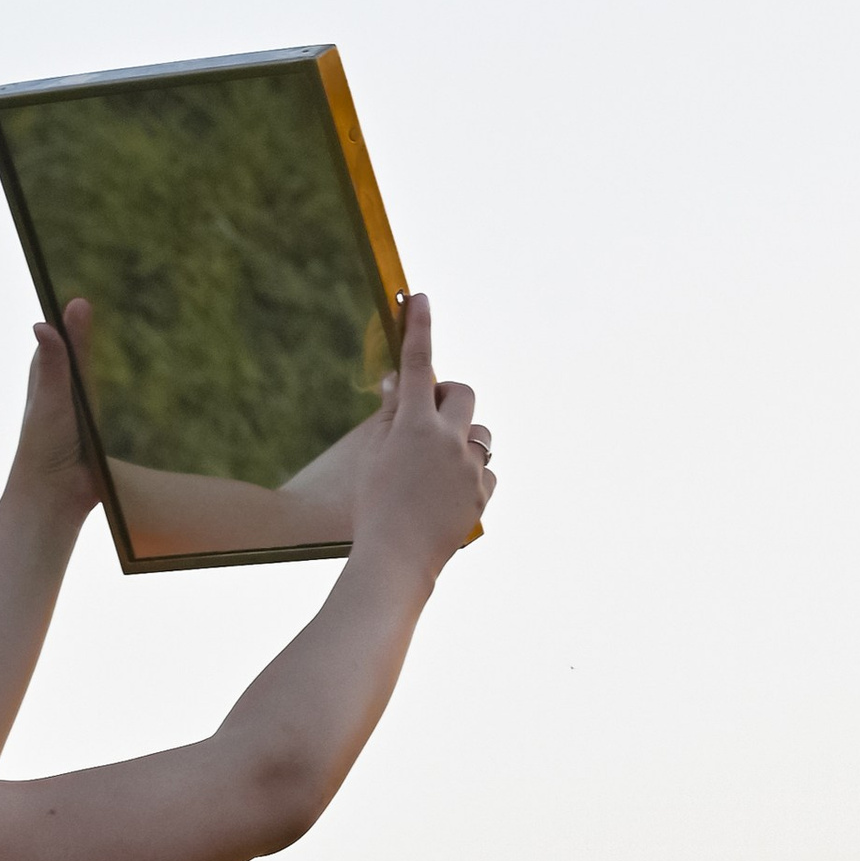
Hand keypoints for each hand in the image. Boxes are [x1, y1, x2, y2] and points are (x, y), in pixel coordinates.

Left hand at [5, 295, 102, 529]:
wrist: (58, 496)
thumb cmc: (46, 447)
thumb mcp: (53, 399)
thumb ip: (56, 363)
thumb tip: (43, 322)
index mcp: (47, 376)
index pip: (57, 333)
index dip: (67, 313)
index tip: (80, 286)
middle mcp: (62, 389)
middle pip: (78, 350)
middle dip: (86, 329)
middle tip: (103, 296)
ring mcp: (80, 410)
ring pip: (94, 376)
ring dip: (106, 358)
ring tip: (122, 332)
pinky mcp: (97, 431)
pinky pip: (110, 405)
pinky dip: (121, 394)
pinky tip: (138, 383)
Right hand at [350, 291, 493, 580]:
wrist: (396, 562)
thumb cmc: (374, 509)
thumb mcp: (374, 457)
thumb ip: (390, 416)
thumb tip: (400, 381)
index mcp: (414, 426)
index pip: (419, 363)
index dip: (419, 327)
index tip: (420, 298)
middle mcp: (448, 440)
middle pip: (462, 393)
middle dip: (449, 399)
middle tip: (428, 418)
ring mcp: (469, 466)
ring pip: (480, 433)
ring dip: (462, 440)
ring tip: (436, 469)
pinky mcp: (482, 493)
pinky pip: (485, 469)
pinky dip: (470, 474)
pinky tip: (447, 495)